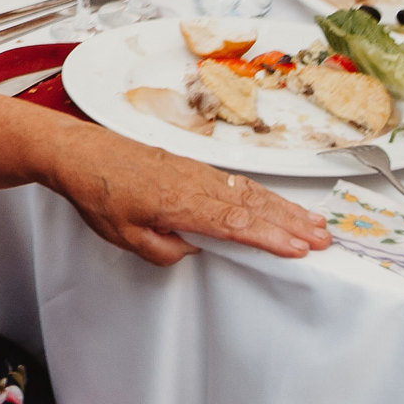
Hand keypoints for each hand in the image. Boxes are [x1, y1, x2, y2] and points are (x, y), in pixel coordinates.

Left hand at [47, 120, 330, 264]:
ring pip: (249, 193)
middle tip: (324, 239)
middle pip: (252, 206)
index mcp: (180, 203)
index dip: (270, 238)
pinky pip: (235, 182)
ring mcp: (195, 172)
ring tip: (313, 223)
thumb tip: (192, 251)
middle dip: (291, 224)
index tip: (299, 249)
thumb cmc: (98, 192)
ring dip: (283, 208)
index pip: (235, 224)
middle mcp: (194, 183)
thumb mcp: (124, 235)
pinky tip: (275, 203)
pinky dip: (261, 194)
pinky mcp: (191, 167)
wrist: (79, 153)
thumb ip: (162, 250)